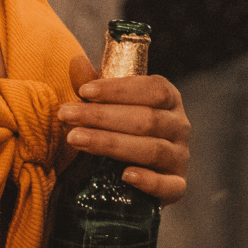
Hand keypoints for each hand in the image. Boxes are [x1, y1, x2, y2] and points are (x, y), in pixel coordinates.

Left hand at [59, 73, 189, 203]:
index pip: (152, 88)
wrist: (138, 174)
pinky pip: (170, 186)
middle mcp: (180, 126)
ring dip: (112, 144)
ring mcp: (180, 157)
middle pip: (147, 119)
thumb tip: (76, 60)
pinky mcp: (177, 186)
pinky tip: (125, 176)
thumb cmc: (123, 130)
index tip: (84, 92)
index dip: (118, 90)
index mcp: (169, 99)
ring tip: (76, 139)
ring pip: (153, 150)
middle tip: (66, 116)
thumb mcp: (109, 107)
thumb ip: (94, 87)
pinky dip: (149, 181)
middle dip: (102, 117)